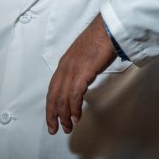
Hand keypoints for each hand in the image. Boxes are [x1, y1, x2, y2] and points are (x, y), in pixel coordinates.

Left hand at [45, 14, 115, 134]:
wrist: (108, 29)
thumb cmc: (100, 39)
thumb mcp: (84, 55)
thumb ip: (81, 68)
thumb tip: (84, 80)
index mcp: (64, 64)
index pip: (52, 89)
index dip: (50, 105)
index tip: (52, 117)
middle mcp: (65, 68)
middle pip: (53, 96)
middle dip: (52, 115)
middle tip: (54, 129)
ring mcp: (73, 70)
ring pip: (63, 98)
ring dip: (64, 115)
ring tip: (67, 127)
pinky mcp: (83, 73)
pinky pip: (75, 95)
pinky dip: (74, 108)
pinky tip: (76, 117)